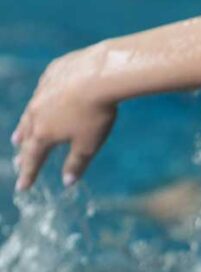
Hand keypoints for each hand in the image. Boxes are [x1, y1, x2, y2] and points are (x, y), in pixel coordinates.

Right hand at [11, 43, 117, 189]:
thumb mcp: (88, 145)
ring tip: (18, 136)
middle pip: (27, 136)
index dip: (28, 174)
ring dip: (24, 127)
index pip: (33, 159)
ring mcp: (41, 92)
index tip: (23, 187)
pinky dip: (39, 104)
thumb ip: (76, 164)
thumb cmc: (95, 114)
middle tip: (19, 159)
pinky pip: (41, 93)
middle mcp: (36, 112)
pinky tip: (42, 104)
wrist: (99, 74)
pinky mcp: (50, 75)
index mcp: (44, 133)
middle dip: (24, 150)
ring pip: (29, 114)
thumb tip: (67, 182)